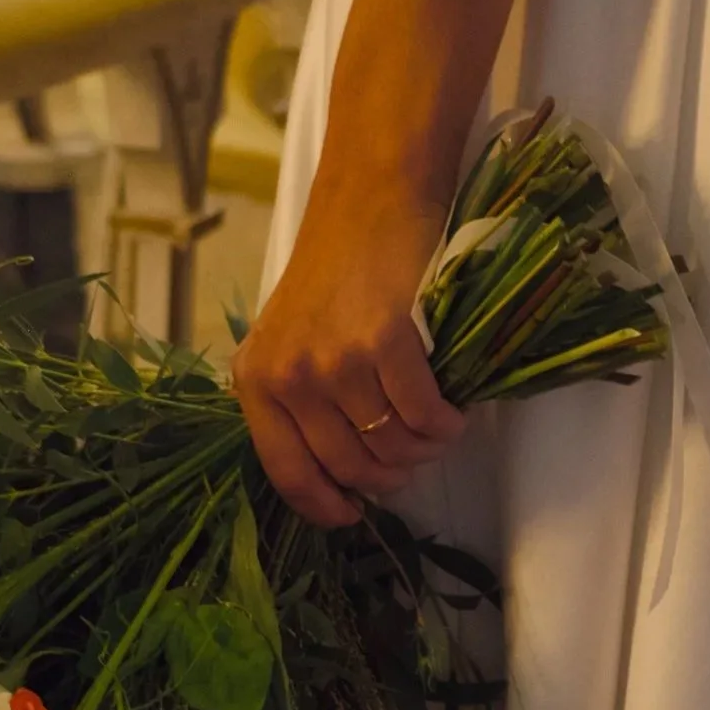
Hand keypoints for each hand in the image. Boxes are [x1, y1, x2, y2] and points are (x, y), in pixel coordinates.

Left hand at [233, 175, 465, 527]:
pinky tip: (454, 415)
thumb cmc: (337, 264)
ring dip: (423, 451)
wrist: (371, 194)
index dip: (323, 505)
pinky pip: (422, 414)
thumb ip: (299, 396)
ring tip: (439, 433)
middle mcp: (288, 376)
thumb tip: (339, 470)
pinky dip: (444, 424)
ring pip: (389, 445)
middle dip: (389, 477)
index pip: (286, 471)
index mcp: (256, 379)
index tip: (352, 515)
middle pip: (347, 465)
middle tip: (413, 462)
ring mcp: (333, 360)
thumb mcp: (291, 334)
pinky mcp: (382, 342)